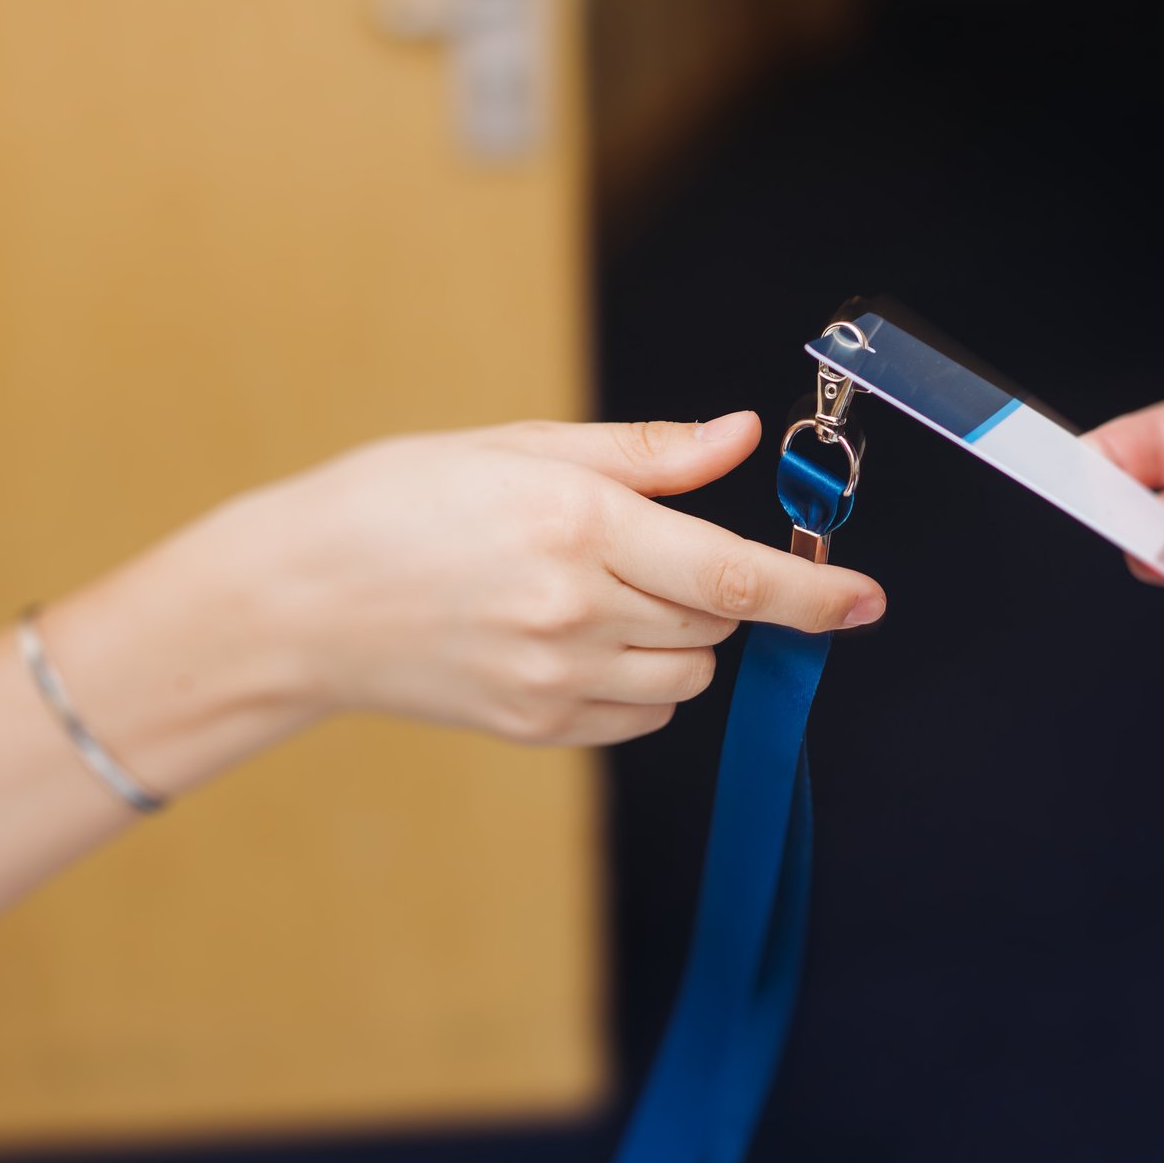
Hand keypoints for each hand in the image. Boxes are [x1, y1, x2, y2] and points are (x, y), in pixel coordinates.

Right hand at [152, 411, 883, 748]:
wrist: (295, 601)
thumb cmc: (401, 502)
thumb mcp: (522, 448)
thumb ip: (648, 454)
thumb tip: (740, 436)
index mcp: (576, 524)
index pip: (731, 575)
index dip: (813, 594)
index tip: (868, 601)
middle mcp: (572, 608)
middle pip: (718, 622)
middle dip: (716, 590)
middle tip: (648, 553)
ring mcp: (553, 678)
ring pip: (689, 673)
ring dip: (682, 637)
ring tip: (598, 594)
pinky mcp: (535, 726)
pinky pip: (643, 714)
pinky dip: (642, 681)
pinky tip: (577, 640)